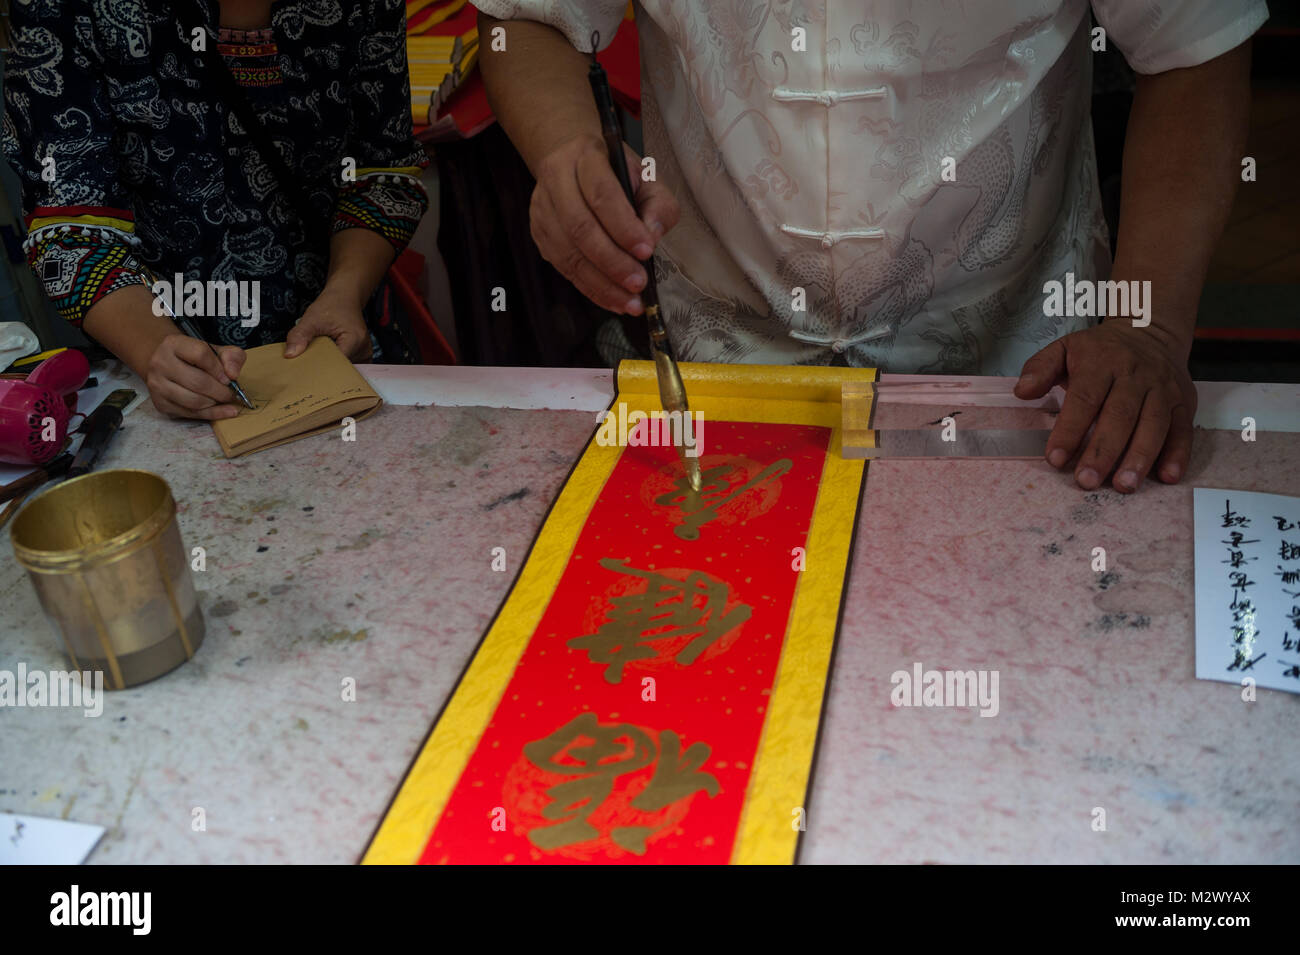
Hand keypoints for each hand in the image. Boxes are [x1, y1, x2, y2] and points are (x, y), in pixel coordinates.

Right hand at [145, 334, 245, 420]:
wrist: (167, 366)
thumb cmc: (194, 358)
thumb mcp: (214, 350)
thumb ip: (231, 356)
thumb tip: (233, 374)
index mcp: (173, 344)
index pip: (200, 355)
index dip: (219, 369)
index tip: (229, 378)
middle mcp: (161, 363)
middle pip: (198, 382)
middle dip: (221, 391)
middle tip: (231, 394)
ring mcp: (157, 385)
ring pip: (194, 401)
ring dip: (215, 403)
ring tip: (224, 400)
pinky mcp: (160, 403)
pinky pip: (190, 413)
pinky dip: (211, 414)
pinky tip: (224, 411)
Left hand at [285, 287, 371, 360]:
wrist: (345, 297)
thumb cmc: (332, 305)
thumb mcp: (312, 318)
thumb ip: (299, 336)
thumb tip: (290, 355)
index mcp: (354, 340)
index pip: (336, 365)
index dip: (320, 367)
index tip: (306, 366)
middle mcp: (364, 349)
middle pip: (341, 368)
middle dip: (324, 367)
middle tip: (311, 360)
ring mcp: (366, 353)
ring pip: (345, 368)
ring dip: (331, 365)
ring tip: (322, 354)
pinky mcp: (363, 355)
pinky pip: (349, 366)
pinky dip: (338, 363)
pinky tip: (331, 355)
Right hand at [529, 135, 679, 314]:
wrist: (575, 162)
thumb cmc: (616, 172)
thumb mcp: (647, 177)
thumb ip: (658, 204)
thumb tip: (652, 236)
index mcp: (585, 157)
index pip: (602, 194)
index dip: (624, 226)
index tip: (647, 251)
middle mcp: (556, 181)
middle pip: (580, 227)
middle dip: (613, 261)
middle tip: (639, 282)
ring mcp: (543, 210)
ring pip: (569, 253)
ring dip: (602, 283)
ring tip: (630, 301)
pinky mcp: (540, 235)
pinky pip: (564, 268)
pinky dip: (591, 289)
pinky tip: (614, 300)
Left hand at [1015, 321, 1196, 492]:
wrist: (1149, 330)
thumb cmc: (1100, 351)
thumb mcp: (1065, 348)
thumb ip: (1040, 368)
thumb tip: (1022, 391)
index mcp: (1102, 363)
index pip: (1085, 399)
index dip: (1069, 430)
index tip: (1055, 458)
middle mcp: (1135, 376)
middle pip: (1120, 416)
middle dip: (1103, 451)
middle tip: (1087, 481)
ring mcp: (1163, 390)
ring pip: (1154, 425)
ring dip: (1140, 457)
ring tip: (1124, 485)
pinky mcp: (1184, 403)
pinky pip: (1183, 429)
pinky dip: (1178, 454)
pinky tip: (1168, 476)